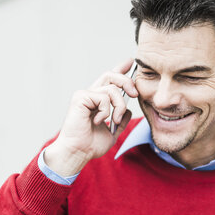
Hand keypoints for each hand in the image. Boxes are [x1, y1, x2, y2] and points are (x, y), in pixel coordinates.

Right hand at [44, 59, 138, 175]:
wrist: (79, 153)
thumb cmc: (90, 145)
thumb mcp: (112, 132)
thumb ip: (121, 120)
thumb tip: (129, 110)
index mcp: (97, 101)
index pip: (109, 80)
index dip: (120, 69)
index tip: (130, 62)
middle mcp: (90, 95)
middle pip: (111, 75)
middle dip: (127, 81)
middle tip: (135, 93)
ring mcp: (85, 95)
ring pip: (112, 89)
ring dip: (119, 106)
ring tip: (114, 120)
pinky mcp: (80, 98)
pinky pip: (103, 97)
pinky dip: (106, 111)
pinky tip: (99, 121)